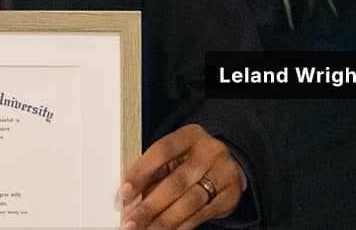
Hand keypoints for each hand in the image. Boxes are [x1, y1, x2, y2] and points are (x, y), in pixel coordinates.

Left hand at [117, 124, 245, 229]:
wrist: (230, 165)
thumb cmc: (192, 159)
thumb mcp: (175, 155)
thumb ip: (155, 171)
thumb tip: (131, 197)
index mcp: (190, 135)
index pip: (162, 151)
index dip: (141, 172)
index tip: (124, 192)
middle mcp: (209, 153)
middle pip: (176, 182)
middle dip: (151, 206)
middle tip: (132, 222)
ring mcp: (223, 174)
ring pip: (189, 202)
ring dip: (164, 221)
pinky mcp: (229, 196)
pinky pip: (200, 215)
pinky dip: (180, 226)